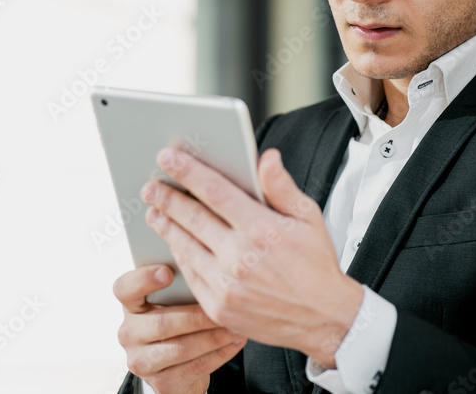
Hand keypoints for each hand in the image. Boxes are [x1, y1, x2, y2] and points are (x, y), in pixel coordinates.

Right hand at [113, 263, 246, 393]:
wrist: (178, 365)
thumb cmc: (178, 319)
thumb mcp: (172, 299)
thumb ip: (179, 284)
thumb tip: (201, 264)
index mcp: (130, 305)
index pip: (124, 288)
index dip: (143, 280)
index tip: (168, 272)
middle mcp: (129, 333)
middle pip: (161, 323)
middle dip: (197, 316)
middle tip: (223, 306)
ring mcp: (141, 361)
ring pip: (180, 349)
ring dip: (213, 337)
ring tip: (235, 326)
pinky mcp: (160, 383)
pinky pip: (193, 368)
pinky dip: (218, 355)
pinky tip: (233, 343)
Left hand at [141, 147, 363, 367]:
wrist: (324, 319)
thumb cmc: (316, 264)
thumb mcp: (309, 218)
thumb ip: (281, 186)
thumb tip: (266, 157)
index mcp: (263, 230)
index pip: (215, 192)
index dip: (188, 172)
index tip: (167, 157)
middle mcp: (241, 258)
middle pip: (192, 218)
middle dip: (167, 198)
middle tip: (150, 186)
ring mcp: (228, 285)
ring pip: (185, 247)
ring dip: (166, 226)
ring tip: (154, 211)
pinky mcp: (219, 307)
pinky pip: (190, 274)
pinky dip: (179, 255)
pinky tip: (174, 242)